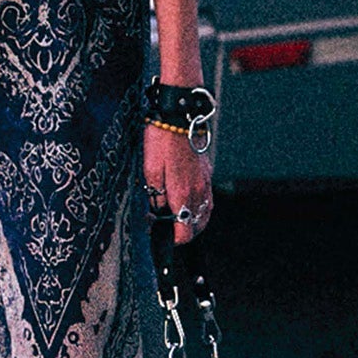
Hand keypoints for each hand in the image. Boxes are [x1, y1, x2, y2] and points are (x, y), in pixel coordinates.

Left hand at [144, 124, 211, 243]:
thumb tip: (159, 212)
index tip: (160, 234)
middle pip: (197, 227)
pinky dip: (200, 209)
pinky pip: (208, 200)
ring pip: (205, 215)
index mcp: (183, 194)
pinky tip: (189, 203)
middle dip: (182, 233)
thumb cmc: (161, 141)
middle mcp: (198, 192)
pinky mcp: (207, 174)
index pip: (184, 232)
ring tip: (177, 219)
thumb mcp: (150, 171)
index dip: (172, 240)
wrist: (179, 117)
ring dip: (193, 223)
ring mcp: (205, 183)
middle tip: (165, 226)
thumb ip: (156, 196)